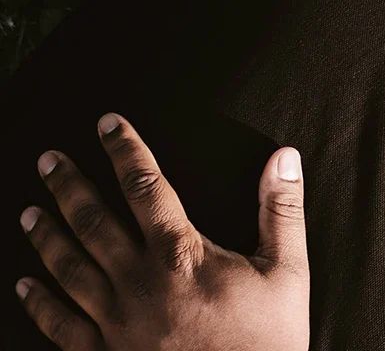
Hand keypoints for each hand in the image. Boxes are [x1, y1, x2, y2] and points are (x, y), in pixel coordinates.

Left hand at [15, 115, 308, 350]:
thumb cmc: (267, 339)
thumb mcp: (289, 271)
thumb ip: (282, 211)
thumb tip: (284, 156)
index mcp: (182, 255)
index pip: (146, 186)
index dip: (125, 149)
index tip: (107, 123)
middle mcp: (139, 283)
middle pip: (94, 222)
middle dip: (70, 185)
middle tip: (48, 158)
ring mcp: (115, 323)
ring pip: (69, 268)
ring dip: (47, 235)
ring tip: (31, 209)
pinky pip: (60, 325)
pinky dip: (39, 303)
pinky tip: (26, 284)